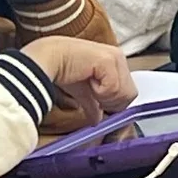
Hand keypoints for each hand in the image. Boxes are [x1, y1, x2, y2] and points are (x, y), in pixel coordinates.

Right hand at [23, 37, 138, 125]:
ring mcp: (115, 57)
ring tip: (88, 85)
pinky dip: (98, 92)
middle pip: (130, 94)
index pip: (128, 92)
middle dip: (111, 102)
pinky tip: (87, 80)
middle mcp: (118, 57)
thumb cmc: (63, 70)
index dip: (115, 104)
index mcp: (115, 62)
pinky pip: (113, 89)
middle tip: (92, 94)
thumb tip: (97, 120)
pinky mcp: (108, 60)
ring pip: (124, 94)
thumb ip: (94, 105)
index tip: (101, 108)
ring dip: (103, 97)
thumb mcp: (83, 92)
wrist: (47, 60)